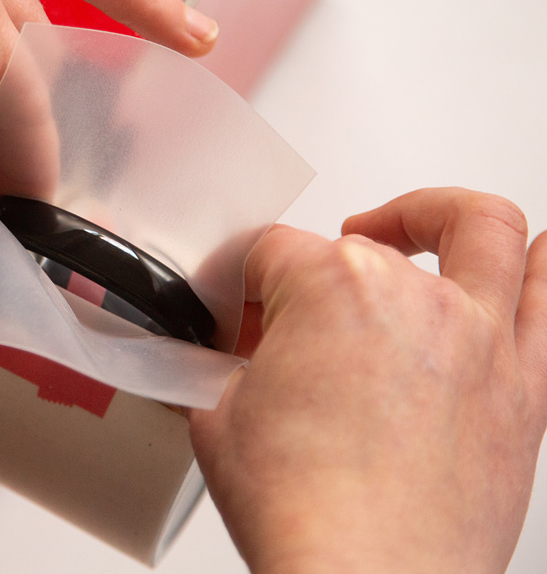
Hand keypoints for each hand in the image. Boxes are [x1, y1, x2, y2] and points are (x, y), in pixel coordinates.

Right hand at [189, 189, 546, 572]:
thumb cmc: (306, 513)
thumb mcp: (217, 418)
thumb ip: (223, 367)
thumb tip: (231, 363)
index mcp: (331, 288)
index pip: (271, 252)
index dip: (241, 283)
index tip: (236, 316)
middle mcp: (415, 297)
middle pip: (360, 244)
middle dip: (313, 270)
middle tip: (293, 315)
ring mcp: (480, 339)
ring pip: (486, 231)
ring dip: (441, 218)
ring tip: (413, 231)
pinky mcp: (526, 390)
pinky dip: (538, 270)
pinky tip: (518, 268)